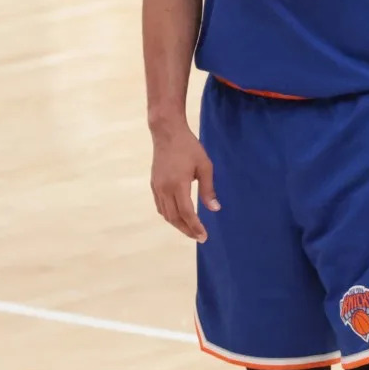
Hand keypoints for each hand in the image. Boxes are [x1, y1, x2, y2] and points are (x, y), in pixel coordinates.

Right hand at [150, 126, 219, 242]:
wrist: (167, 133)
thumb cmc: (189, 147)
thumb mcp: (204, 166)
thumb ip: (208, 189)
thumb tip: (215, 209)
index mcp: (178, 184)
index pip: (186, 213)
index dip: (195, 227)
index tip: (204, 236)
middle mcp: (165, 189)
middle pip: (174, 218)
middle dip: (187, 230)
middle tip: (199, 237)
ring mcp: (157, 187)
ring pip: (165, 214)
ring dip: (177, 225)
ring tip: (190, 229)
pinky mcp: (154, 184)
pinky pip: (160, 206)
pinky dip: (169, 215)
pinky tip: (177, 216)